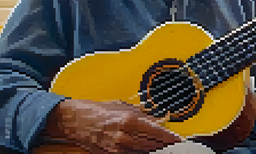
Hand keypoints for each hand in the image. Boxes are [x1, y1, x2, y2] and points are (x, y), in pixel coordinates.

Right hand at [45, 98, 181, 153]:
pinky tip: (146, 150)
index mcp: (128, 120)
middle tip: (175, 145)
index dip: (171, 137)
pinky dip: (141, 153)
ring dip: (154, 150)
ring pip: (144, 153)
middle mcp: (124, 136)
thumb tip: (160, 120)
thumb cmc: (97, 110)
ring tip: (163, 148)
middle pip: (153, 145)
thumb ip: (143, 114)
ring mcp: (117, 149)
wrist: (76, 121)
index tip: (179, 139)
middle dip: (165, 145)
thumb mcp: (123, 106)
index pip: (157, 132)